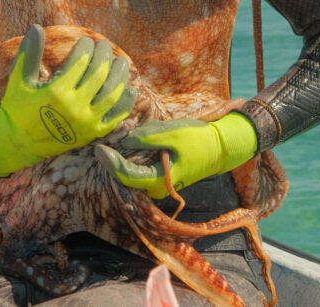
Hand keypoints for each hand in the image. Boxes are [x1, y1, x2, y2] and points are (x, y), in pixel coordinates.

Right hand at [0, 24, 136, 176]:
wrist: (19, 144)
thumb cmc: (18, 108)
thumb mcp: (20, 80)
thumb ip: (30, 54)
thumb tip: (36, 27)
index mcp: (57, 92)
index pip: (80, 62)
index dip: (86, 47)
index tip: (87, 40)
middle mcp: (74, 107)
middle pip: (99, 74)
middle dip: (104, 55)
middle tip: (105, 45)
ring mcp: (86, 122)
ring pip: (112, 94)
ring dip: (119, 75)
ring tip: (121, 61)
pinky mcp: (92, 133)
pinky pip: (115, 118)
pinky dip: (126, 103)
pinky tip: (131, 89)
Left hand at [98, 112, 256, 198]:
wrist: (220, 147)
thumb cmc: (199, 140)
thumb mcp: (174, 133)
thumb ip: (149, 138)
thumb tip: (126, 141)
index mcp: (160, 180)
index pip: (128, 176)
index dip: (111, 163)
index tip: (99, 149)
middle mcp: (158, 187)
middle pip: (127, 177)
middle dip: (113, 163)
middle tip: (99, 146)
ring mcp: (160, 183)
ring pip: (133, 174)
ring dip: (121, 161)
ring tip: (108, 146)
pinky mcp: (161, 176)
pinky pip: (141, 170)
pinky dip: (131, 159)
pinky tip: (125, 146)